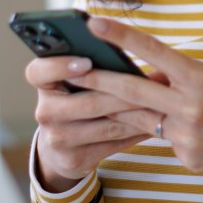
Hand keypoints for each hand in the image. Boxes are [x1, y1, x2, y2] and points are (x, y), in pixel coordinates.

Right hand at [24, 53, 162, 191]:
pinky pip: (113, 143)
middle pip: (87, 101)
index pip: (39, 72)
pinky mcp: (74, 159)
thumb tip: (134, 43)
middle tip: (155, 82)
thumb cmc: (77, 98)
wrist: (62, 147)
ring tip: (164, 102)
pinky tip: (156, 122)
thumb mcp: (74, 81)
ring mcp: (57, 139)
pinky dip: (137, 131)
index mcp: (43, 85)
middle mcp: (45, 112)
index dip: (61, 66)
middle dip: (125, 92)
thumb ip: (92, 64)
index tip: (87, 61)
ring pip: (107, 124)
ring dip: (139, 113)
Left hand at [77, 17, 202, 180]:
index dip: (121, 36)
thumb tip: (144, 75)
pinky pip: (162, 139)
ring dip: (116, 108)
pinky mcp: (187, 157)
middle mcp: (191, 106)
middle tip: (69, 70)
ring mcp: (187, 135)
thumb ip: (179, 75)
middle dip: (97, 80)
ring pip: (139, 118)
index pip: (153, 51)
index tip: (94, 23)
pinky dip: (163, 129)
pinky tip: (180, 128)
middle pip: (132, 91)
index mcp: (200, 77)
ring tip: (93, 97)